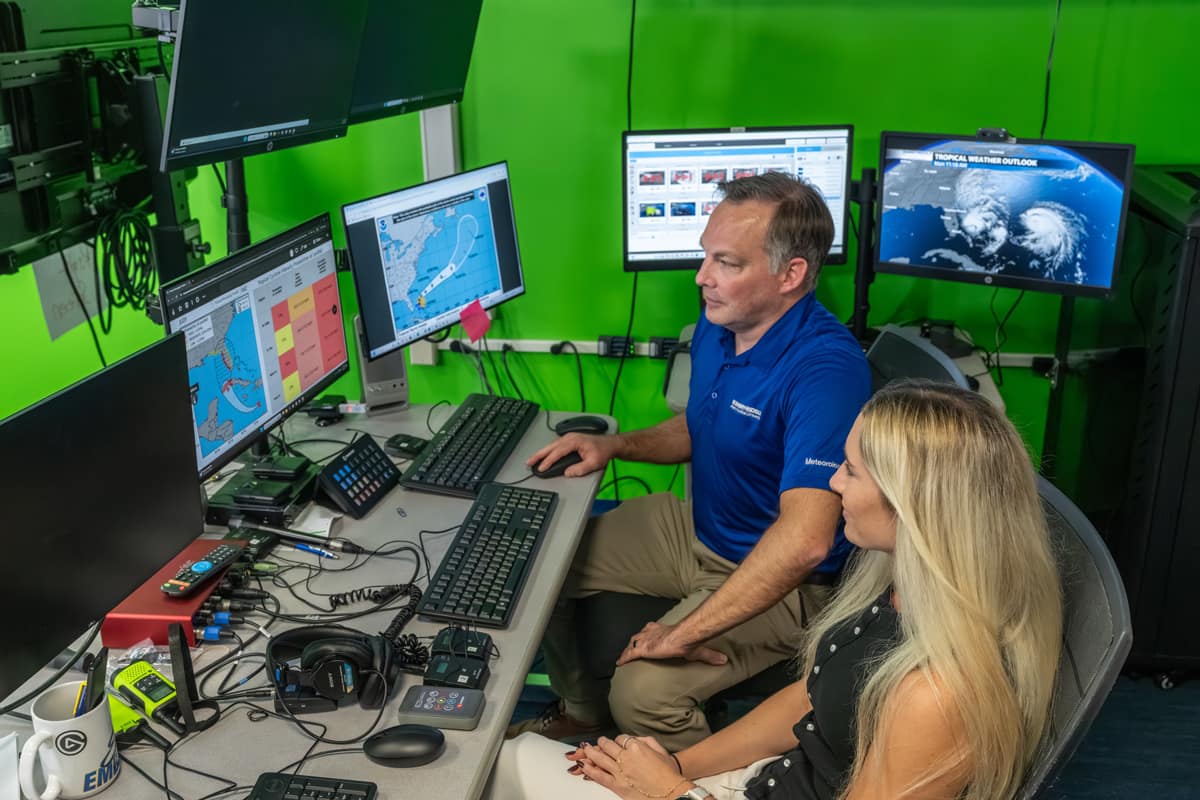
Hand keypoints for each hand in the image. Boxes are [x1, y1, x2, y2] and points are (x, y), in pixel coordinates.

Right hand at [527, 432, 616, 477]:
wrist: (610, 444)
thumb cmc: (603, 451)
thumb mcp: (594, 463)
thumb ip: (580, 469)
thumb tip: (567, 472)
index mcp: (575, 441)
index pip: (557, 452)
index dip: (548, 461)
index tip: (541, 468)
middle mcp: (570, 437)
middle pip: (550, 447)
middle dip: (538, 455)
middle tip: (529, 462)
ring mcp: (569, 437)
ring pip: (551, 445)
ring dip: (541, 452)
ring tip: (532, 460)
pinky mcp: (570, 439)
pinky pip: (555, 445)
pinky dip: (548, 450)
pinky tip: (544, 455)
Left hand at [568, 735, 689, 799]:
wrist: (671, 791)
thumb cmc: (668, 773)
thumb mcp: (659, 749)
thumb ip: (645, 741)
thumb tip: (634, 739)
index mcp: (637, 747)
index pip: (620, 738)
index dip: (616, 739)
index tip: (615, 741)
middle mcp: (626, 758)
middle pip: (607, 746)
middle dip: (600, 744)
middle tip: (596, 743)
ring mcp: (621, 772)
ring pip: (600, 759)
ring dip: (590, 753)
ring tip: (584, 751)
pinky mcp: (618, 785)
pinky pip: (600, 776)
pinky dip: (590, 770)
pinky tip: (584, 766)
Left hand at [615, 621, 728, 666]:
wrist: (682, 638)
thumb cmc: (688, 642)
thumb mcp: (698, 649)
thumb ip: (710, 655)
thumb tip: (725, 660)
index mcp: (662, 630)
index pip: (652, 629)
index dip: (648, 633)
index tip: (646, 636)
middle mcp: (651, 632)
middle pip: (640, 635)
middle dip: (636, 640)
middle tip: (633, 646)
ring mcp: (645, 640)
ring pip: (633, 642)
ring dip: (628, 648)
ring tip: (624, 655)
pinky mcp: (642, 649)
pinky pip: (630, 654)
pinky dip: (624, 658)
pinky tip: (619, 663)